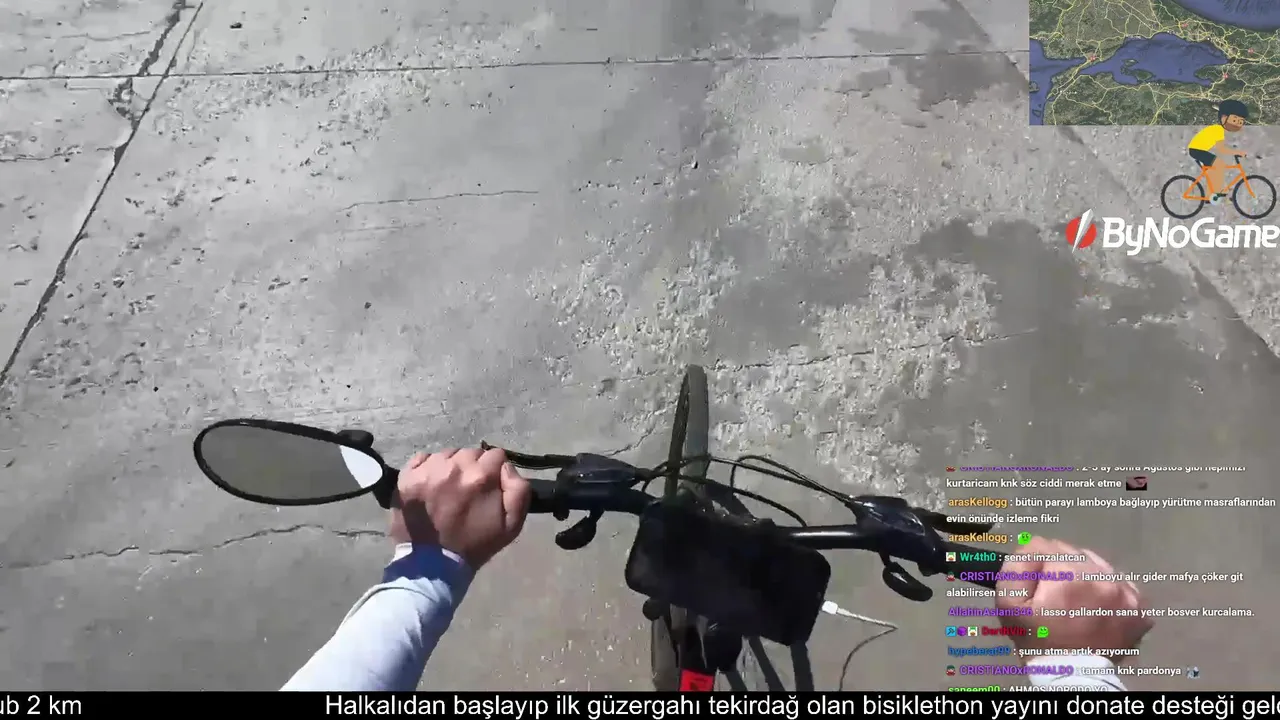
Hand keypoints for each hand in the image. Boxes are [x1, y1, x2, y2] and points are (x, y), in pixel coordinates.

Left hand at [389, 448, 531, 568]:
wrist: (432, 564)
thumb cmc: (474, 544)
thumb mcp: (512, 525)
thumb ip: (519, 489)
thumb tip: (506, 468)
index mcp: (481, 476)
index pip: (496, 455)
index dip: (495, 471)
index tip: (490, 486)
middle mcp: (454, 467)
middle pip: (471, 453)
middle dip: (473, 468)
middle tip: (468, 490)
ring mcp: (428, 470)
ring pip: (448, 454)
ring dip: (452, 467)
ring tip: (448, 489)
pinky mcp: (407, 477)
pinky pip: (423, 458)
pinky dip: (429, 467)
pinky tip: (431, 485)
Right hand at [995, 537, 1152, 661]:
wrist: (1073, 674)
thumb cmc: (1038, 639)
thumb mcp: (1009, 604)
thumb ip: (1017, 566)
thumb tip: (1034, 547)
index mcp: (1069, 575)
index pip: (1046, 546)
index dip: (1037, 567)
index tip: (1038, 589)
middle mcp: (1103, 578)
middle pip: (1074, 553)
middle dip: (1062, 570)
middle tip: (1057, 598)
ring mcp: (1127, 592)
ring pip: (1098, 566)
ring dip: (1086, 578)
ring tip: (1078, 603)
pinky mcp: (1141, 606)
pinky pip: (1120, 583)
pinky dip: (1108, 591)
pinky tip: (1097, 608)